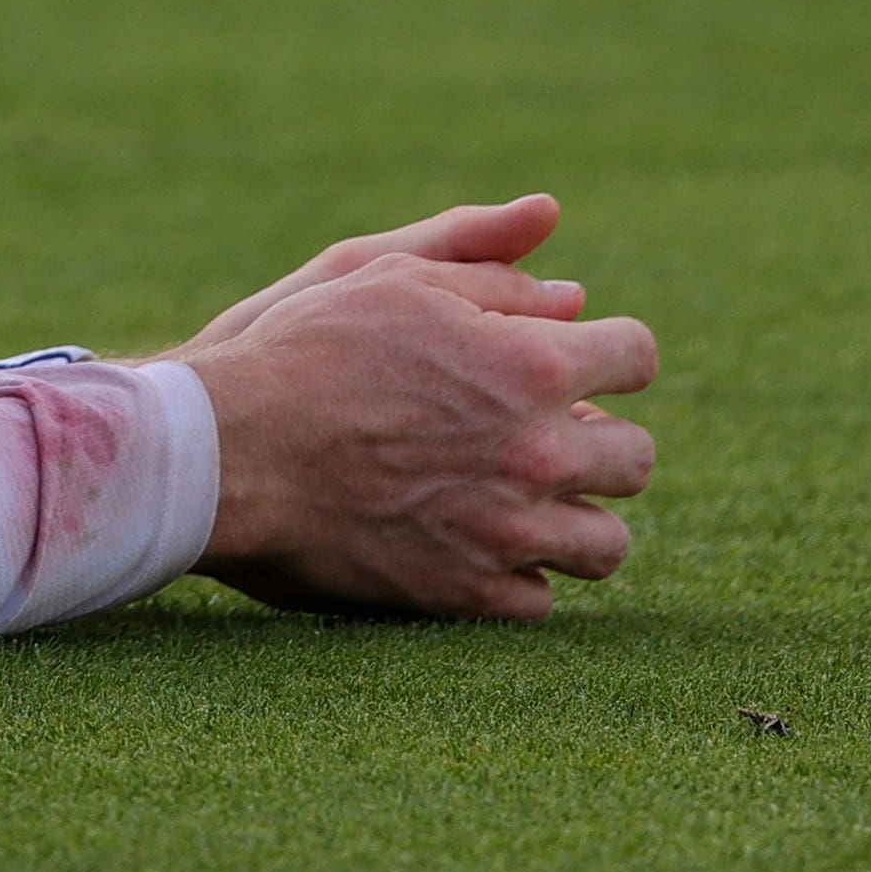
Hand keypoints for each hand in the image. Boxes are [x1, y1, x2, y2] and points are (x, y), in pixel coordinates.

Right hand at [175, 197, 658, 620]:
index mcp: (532, 364)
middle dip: (602, 441)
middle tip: (549, 435)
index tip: (583, 363)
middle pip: (635, 459)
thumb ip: (491, 269)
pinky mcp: (465, 593)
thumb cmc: (304, 348)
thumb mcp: (392, 276)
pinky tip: (481, 545)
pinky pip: (540, 601)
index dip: (612, 353)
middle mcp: (537, 453)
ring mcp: (506, 531)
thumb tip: (576, 288)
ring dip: (576, 519)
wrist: (233, 452)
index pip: (637, 356)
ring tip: (529, 502)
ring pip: (604, 545)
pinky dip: (520, 576)